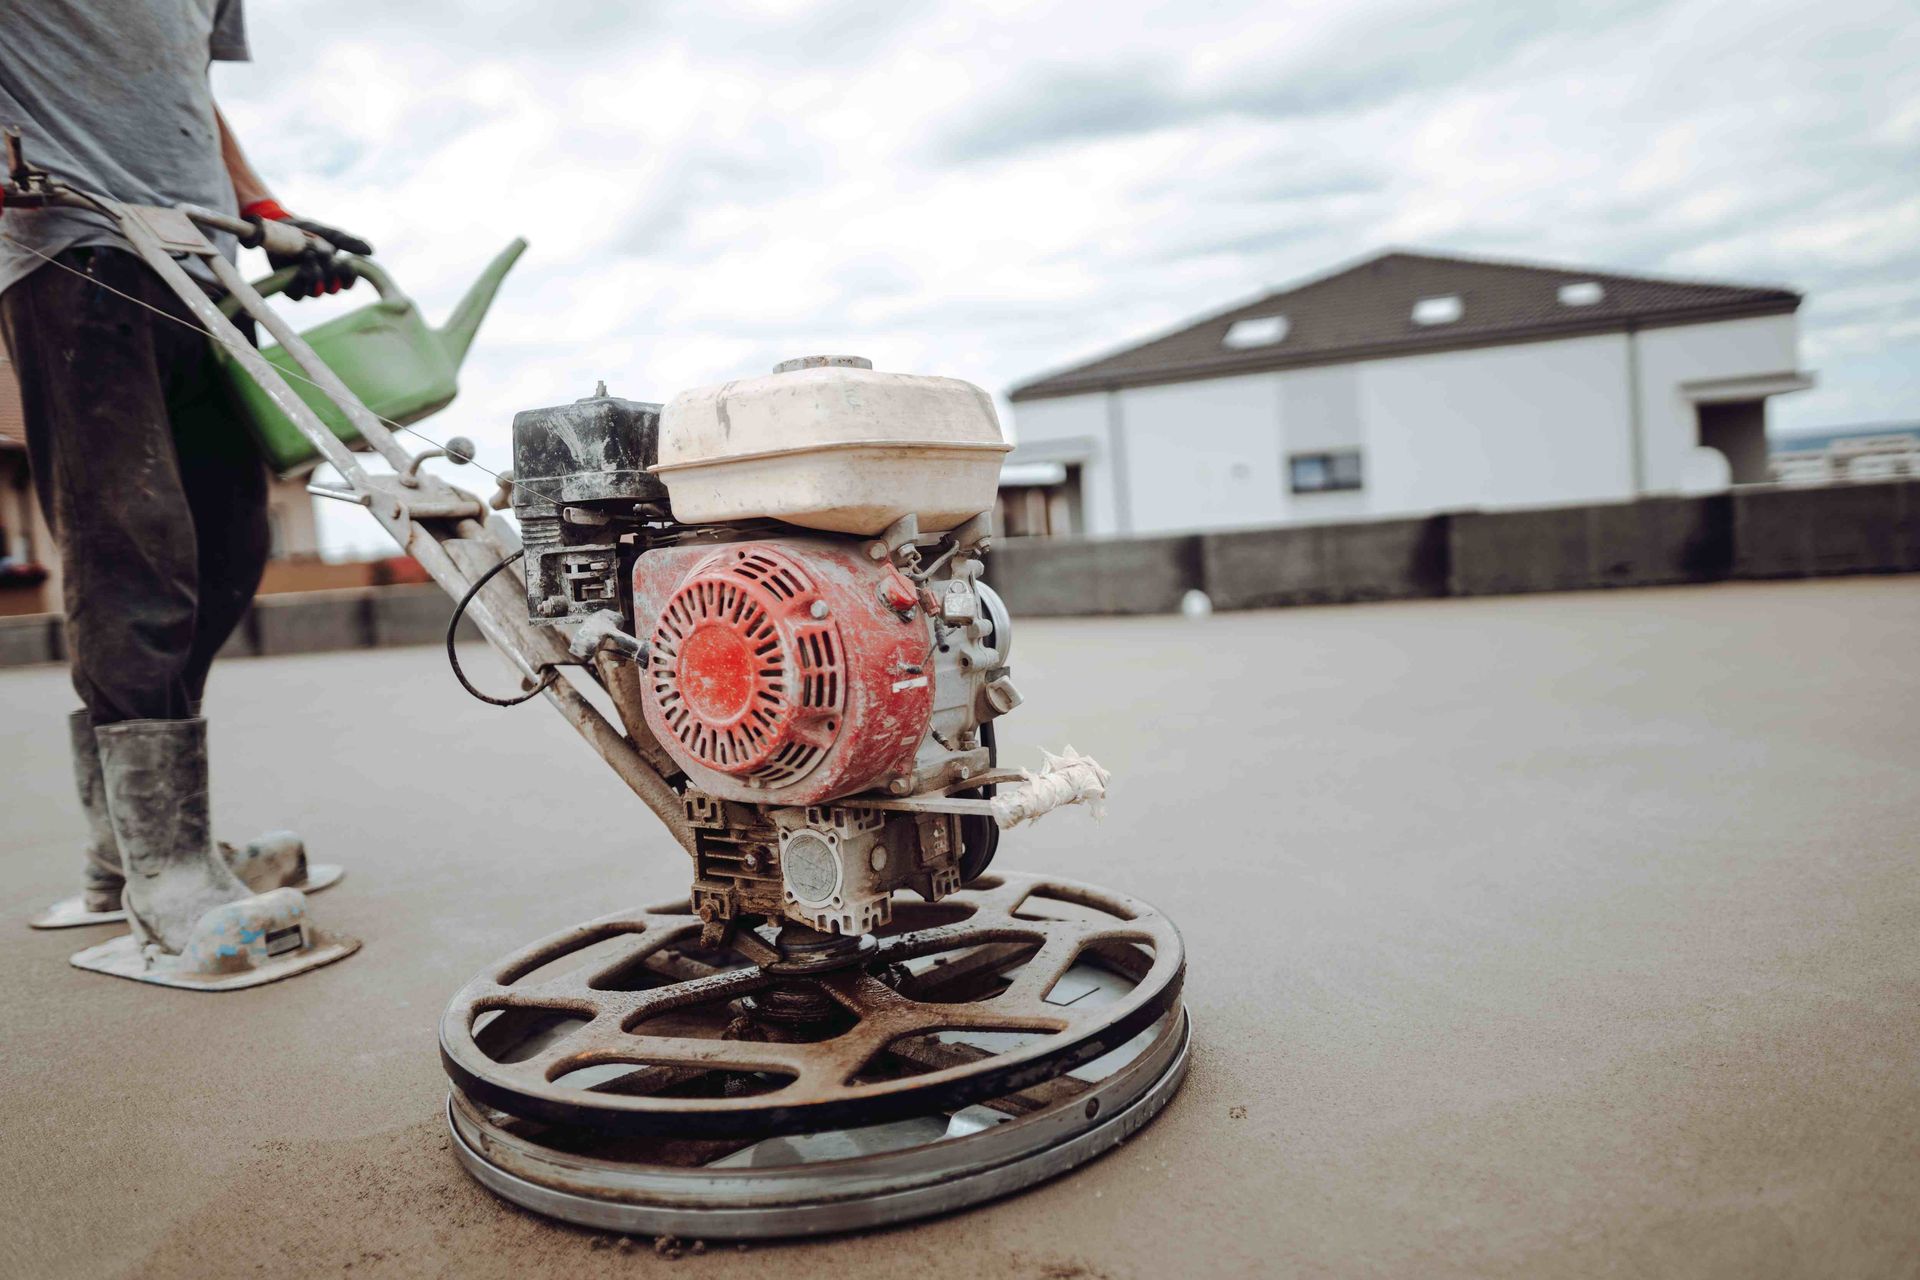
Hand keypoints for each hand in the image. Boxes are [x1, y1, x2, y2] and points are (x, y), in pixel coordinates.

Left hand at [241, 199, 373, 298]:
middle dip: (330, 274)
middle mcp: (323, 282)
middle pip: (333, 289)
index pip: (348, 283)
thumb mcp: (330, 234)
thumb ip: (348, 242)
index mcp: (335, 272)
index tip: (346, 263)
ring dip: (315, 279)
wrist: (282, 226)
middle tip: (325, 256)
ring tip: (310, 259)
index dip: (349, 277)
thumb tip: (371, 251)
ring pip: (315, 293)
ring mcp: (305, 285)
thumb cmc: (308, 231)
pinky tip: (298, 269)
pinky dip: (299, 284)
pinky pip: (297, 295)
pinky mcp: (288, 286)